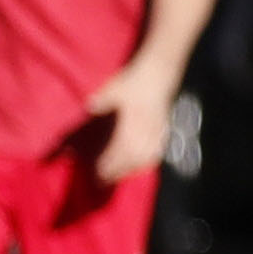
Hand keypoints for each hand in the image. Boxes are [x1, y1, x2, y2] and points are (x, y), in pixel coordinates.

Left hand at [86, 63, 177, 182]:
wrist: (159, 72)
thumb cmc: (135, 80)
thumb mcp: (114, 88)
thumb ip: (102, 101)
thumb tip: (89, 107)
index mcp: (131, 124)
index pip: (119, 151)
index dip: (108, 164)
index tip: (95, 173)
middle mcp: (145, 132)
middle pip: (130, 159)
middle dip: (117, 171)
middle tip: (102, 180)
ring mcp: (156, 132)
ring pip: (144, 158)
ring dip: (131, 168)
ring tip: (119, 176)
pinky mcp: (163, 129)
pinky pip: (156, 151)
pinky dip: (148, 160)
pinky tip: (142, 163)